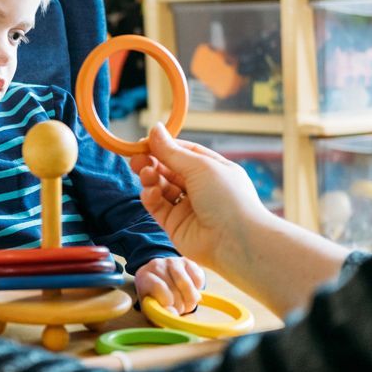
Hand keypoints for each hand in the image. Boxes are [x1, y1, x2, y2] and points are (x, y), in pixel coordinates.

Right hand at [131, 123, 348, 317]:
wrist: (235, 242)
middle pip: (169, 170)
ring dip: (150, 178)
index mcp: (212, 170)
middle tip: (136, 158)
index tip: (144, 142)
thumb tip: (154, 129)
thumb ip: (172, 151)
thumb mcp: (200, 167)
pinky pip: (157, 207)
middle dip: (152, 162)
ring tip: (144, 173)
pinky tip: (151, 193)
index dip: (164, 146)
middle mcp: (200, 188)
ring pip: (160, 187)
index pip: (184, 152)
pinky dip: (150, 197)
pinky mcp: (174, 225)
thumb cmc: (227, 199)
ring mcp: (187, 207)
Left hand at [133, 257, 204, 314]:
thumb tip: (172, 313)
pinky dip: (197, 290)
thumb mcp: (151, 306)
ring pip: (187, 285)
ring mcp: (172, 261)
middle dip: (180, 306)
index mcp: (143, 276)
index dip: (167, 301)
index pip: (158, 287)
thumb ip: (158, 312)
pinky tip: (189, 291)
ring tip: (186, 304)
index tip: (169, 308)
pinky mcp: (187, 262)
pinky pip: (198, 279)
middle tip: (178, 309)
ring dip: (190, 300)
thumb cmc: (155, 297)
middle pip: (174, 289)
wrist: (161, 280)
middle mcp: (156, 265)